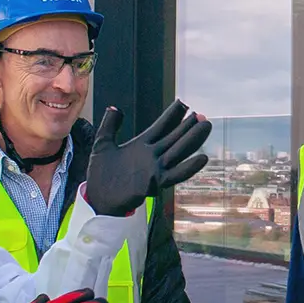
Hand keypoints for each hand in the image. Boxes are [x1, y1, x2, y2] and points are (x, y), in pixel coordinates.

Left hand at [84, 100, 213, 216]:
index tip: (183, 104)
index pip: (161, 127)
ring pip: (178, 152)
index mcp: (141, 145)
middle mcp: (152, 156)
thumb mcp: (102, 145)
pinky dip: (189, 167)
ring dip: (193, 140)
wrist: (98, 198)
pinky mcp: (154, 183)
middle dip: (188, 126)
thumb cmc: (100, 175)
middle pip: (175, 138)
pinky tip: (203, 158)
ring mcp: (155, 168)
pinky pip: (175, 174)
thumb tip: (114, 108)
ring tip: (205, 128)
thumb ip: (109, 126)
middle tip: (202, 115)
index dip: (172, 116)